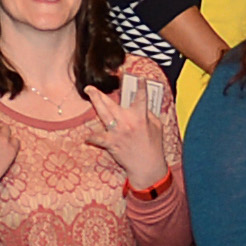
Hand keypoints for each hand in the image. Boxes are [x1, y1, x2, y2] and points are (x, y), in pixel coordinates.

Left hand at [97, 65, 173, 187]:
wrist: (147, 166)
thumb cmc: (154, 147)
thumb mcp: (157, 127)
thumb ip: (149, 114)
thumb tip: (141, 107)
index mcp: (140, 116)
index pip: (141, 97)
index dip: (141, 86)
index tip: (139, 79)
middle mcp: (127, 122)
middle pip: (111, 103)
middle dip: (100, 93)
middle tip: (91, 87)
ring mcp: (117, 132)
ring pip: (103, 113)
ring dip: (95, 103)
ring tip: (89, 94)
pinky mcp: (111, 143)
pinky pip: (98, 138)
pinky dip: (92, 137)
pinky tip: (87, 136)